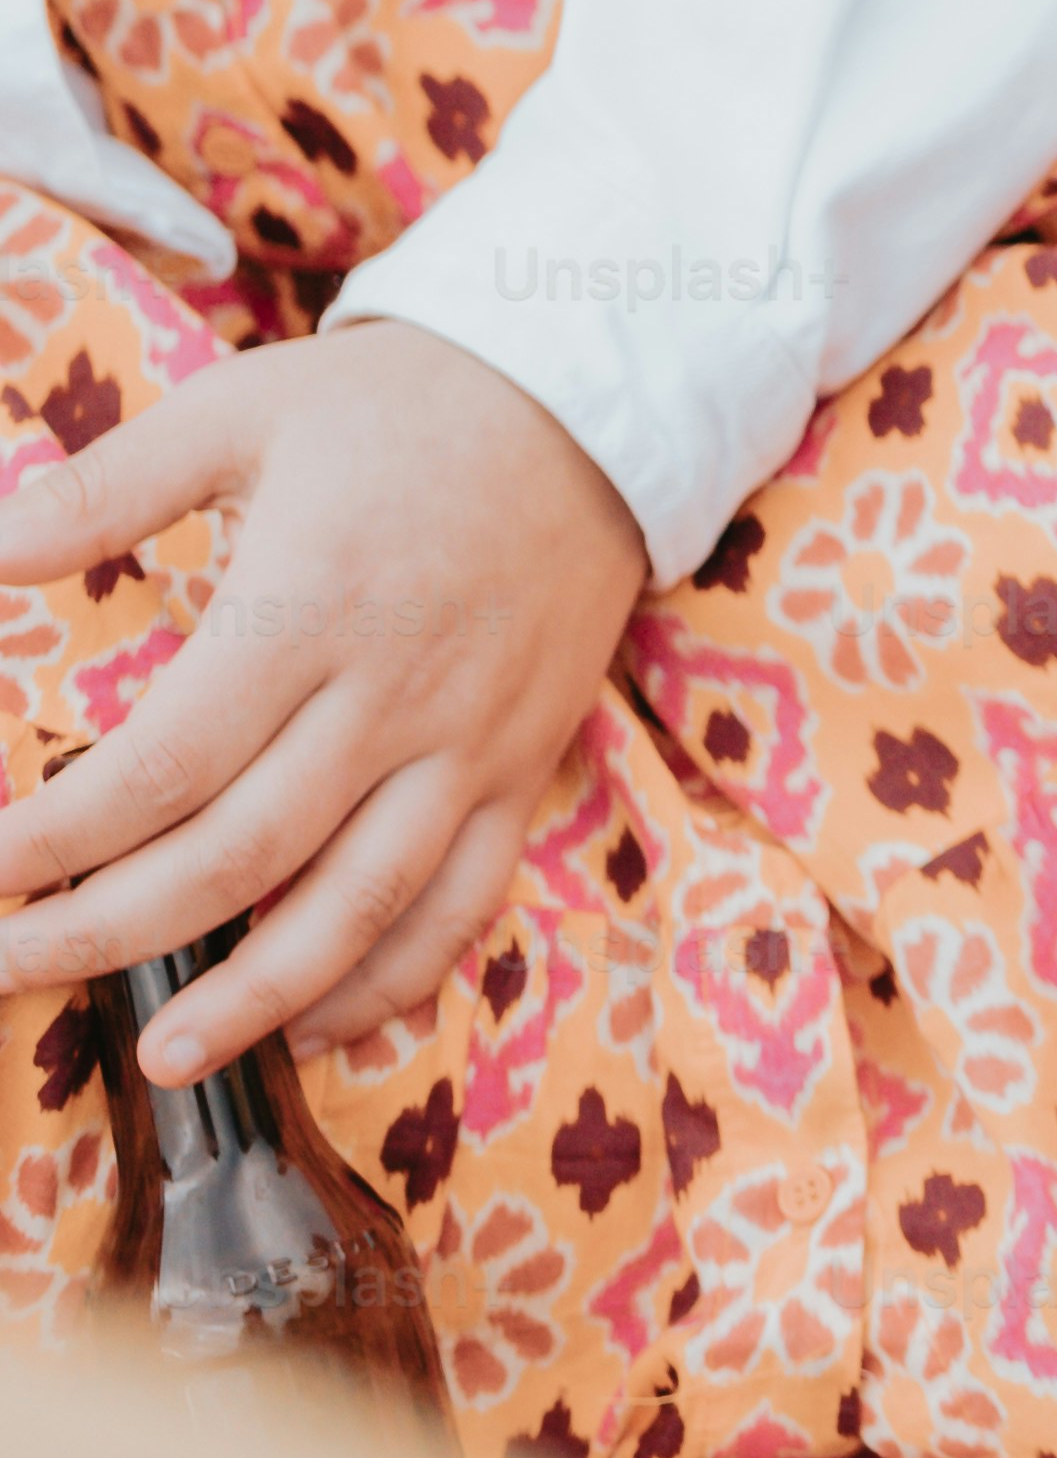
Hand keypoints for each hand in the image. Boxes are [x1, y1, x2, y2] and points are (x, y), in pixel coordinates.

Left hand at [0, 321, 646, 1075]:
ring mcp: (469, 744)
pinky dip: (389, 980)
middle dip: (107, 933)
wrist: (597, 403)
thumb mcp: (242, 409)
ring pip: (355, 907)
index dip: (58, 838)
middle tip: (6, 970)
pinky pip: (461, 902)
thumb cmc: (401, 406)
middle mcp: (393, 696)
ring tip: (161, 1055)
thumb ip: (104, 488)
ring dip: (251, 996)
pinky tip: (313, 1028)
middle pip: (238, 857)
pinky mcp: (524, 767)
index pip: (164, 763)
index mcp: (312, 607)